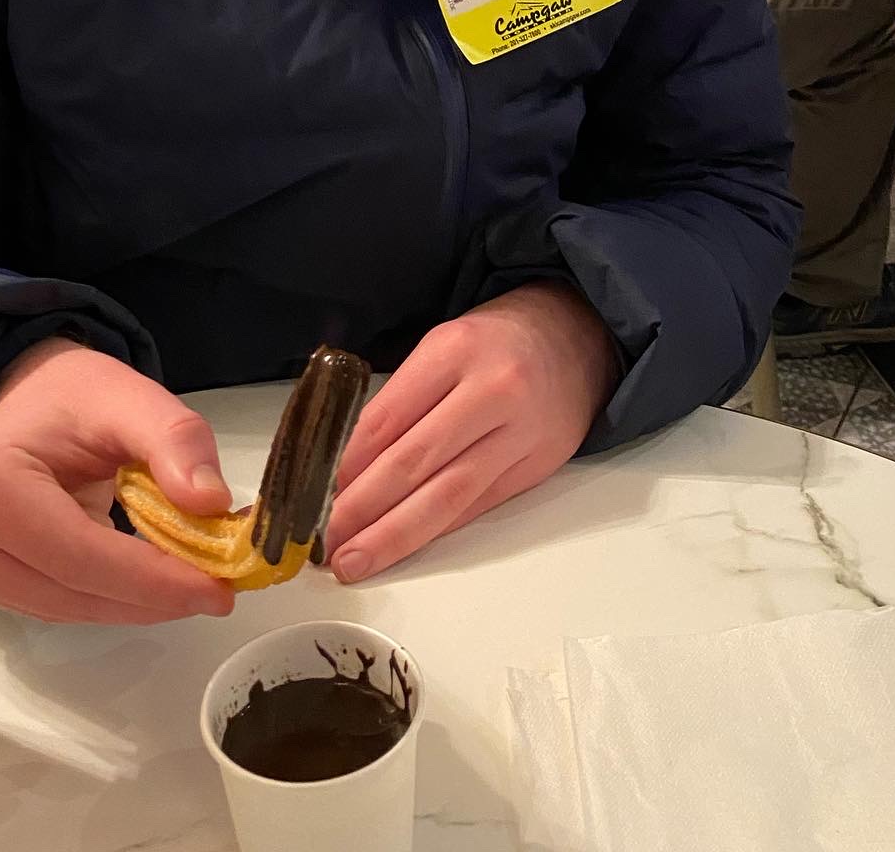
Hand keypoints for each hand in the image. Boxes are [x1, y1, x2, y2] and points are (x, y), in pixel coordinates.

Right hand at [0, 337, 236, 624]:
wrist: (27, 399)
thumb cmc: (71, 396)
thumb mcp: (128, 396)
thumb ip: (174, 441)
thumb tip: (211, 503)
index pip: (79, 555)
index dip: (151, 579)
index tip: (218, 587)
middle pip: (75, 593)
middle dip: (153, 596)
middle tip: (222, 587)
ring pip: (72, 609)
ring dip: (139, 603)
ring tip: (198, 579)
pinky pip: (65, 604)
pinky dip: (117, 598)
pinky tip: (158, 579)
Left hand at [326, 281, 618, 583]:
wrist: (578, 335)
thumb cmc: (498, 339)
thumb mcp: (444, 343)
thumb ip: (404, 396)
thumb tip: (350, 462)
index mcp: (454, 350)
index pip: (388, 418)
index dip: (348, 464)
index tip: (316, 493)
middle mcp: (490, 391)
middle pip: (414, 463)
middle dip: (363, 508)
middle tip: (324, 539)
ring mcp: (519, 433)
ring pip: (447, 495)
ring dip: (395, 534)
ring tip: (356, 559)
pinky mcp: (537, 466)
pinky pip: (477, 505)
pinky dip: (437, 529)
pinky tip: (406, 546)